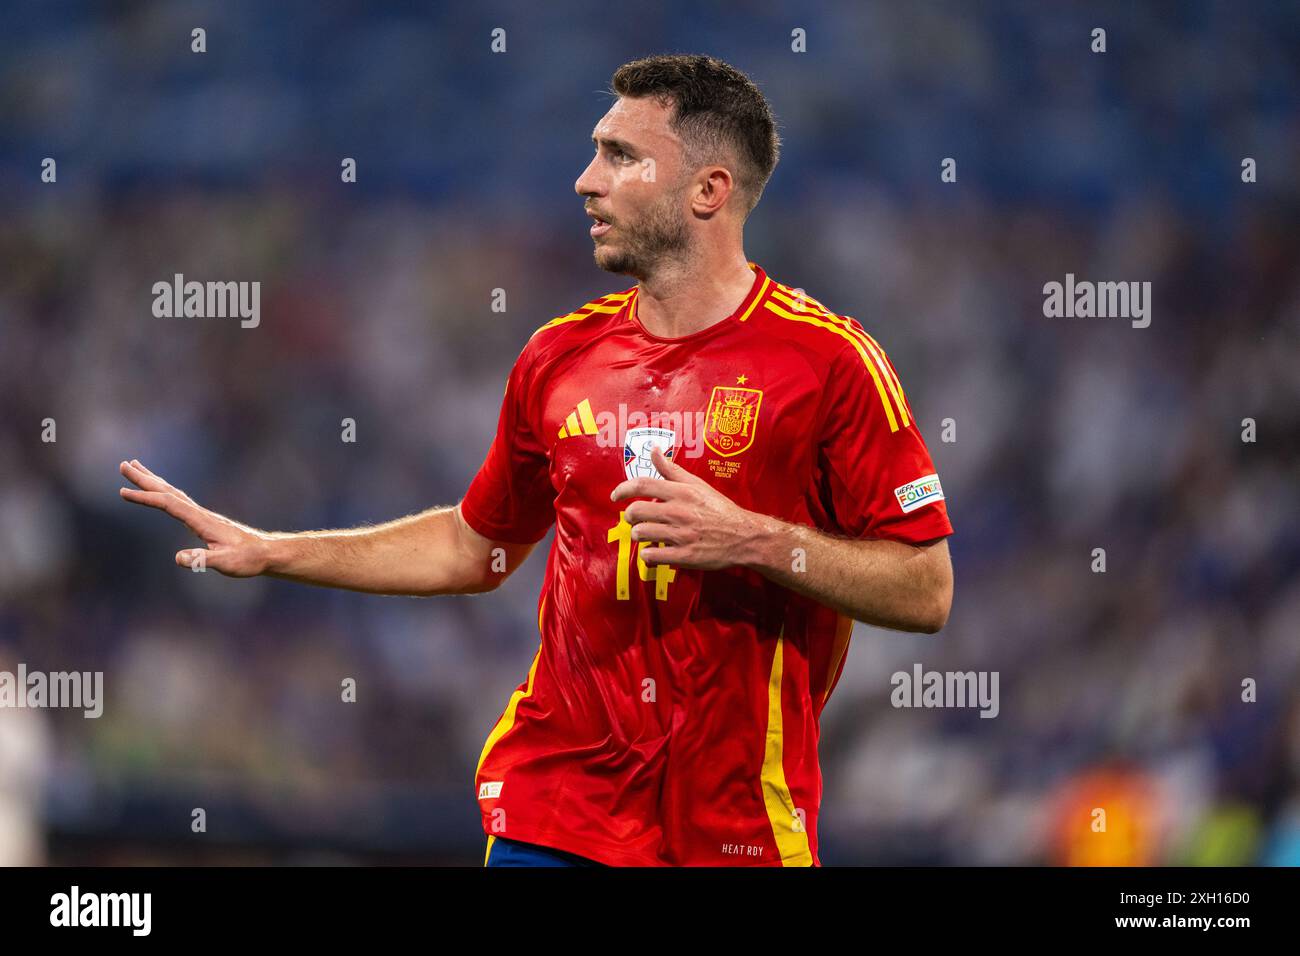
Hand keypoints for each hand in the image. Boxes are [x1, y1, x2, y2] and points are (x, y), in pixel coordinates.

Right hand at [118, 459, 271, 576]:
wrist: (266, 553)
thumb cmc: (248, 559)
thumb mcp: (226, 563)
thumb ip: (203, 560)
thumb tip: (178, 558)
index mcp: (202, 520)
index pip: (168, 504)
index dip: (146, 498)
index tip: (123, 492)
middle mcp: (200, 513)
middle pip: (168, 491)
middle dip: (144, 479)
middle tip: (123, 465)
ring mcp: (201, 515)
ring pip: (172, 493)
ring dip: (153, 480)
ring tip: (135, 467)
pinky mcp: (203, 520)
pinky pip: (178, 501)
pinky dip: (165, 492)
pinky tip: (160, 492)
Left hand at [609, 445, 768, 570]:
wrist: (744, 536)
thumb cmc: (719, 509)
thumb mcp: (697, 485)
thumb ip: (672, 470)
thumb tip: (654, 450)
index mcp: (681, 492)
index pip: (642, 484)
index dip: (622, 489)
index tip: (615, 496)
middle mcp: (679, 512)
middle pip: (635, 512)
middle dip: (630, 517)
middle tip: (636, 519)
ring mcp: (681, 535)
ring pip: (640, 533)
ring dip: (638, 535)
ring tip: (647, 535)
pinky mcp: (684, 556)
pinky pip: (651, 556)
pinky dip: (647, 555)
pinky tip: (654, 551)